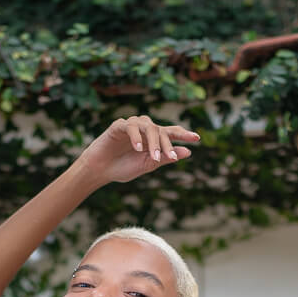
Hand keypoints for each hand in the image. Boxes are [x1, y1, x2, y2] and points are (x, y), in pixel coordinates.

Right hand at [76, 115, 199, 184]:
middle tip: (170, 157)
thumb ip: (165, 158)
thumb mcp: (148, 165)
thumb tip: (188, 152)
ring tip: (154, 156)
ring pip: (148, 127)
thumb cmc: (123, 168)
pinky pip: (130, 127)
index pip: (170, 132)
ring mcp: (131, 126)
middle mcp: (144, 129)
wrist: (101, 171)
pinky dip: (136, 136)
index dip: (184, 134)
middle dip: (167, 144)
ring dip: (153, 142)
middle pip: (160, 130)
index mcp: (153, 138)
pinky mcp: (118, 126)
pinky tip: (138, 148)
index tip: (197, 138)